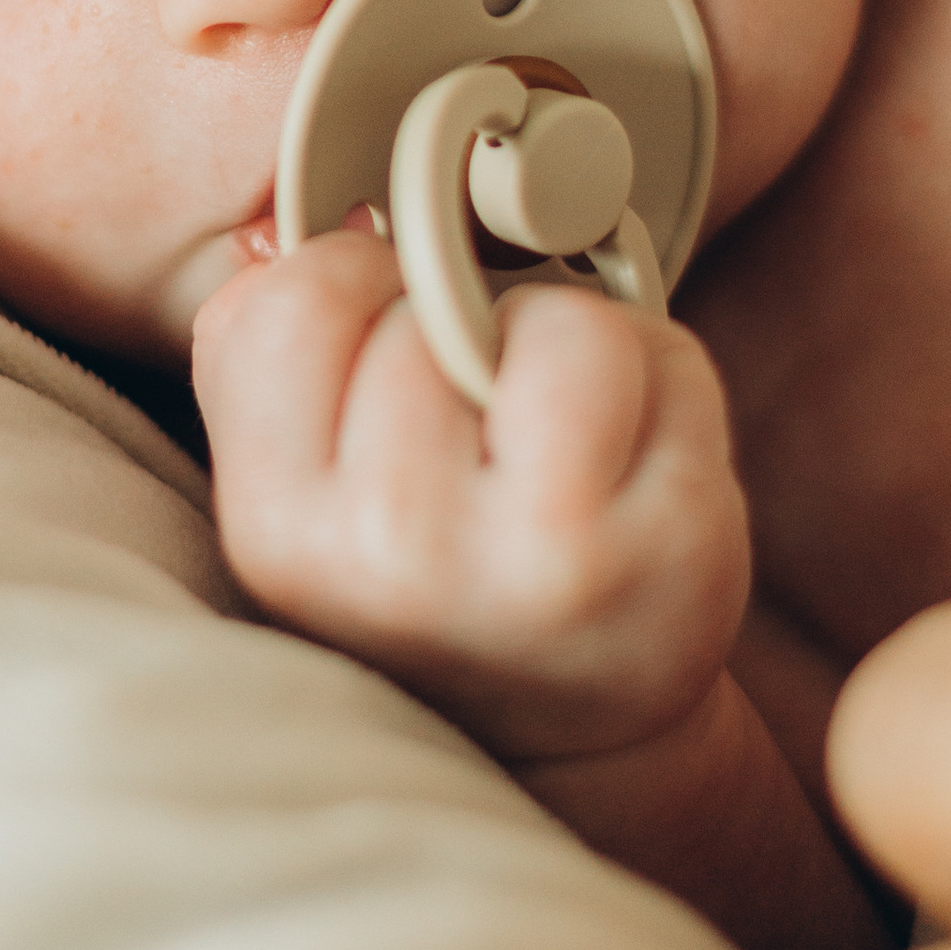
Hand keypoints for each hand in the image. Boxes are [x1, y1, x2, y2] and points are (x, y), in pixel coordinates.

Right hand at [195, 225, 750, 764]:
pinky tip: (630, 455)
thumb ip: (272, 346)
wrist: (557, 730)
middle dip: (463, 319)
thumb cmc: (421, 565)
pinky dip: (658, 374)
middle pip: (433, 302)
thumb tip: (311, 219)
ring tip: (557, 422)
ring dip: (565, 337)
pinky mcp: (678, 549)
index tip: (386, 329)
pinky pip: (668, 358)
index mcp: (280, 531)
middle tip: (478, 407)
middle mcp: (398, 557)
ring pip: (562, 320)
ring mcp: (549, 562)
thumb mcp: (301, 480)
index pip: (299, 299)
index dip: (354, 282)